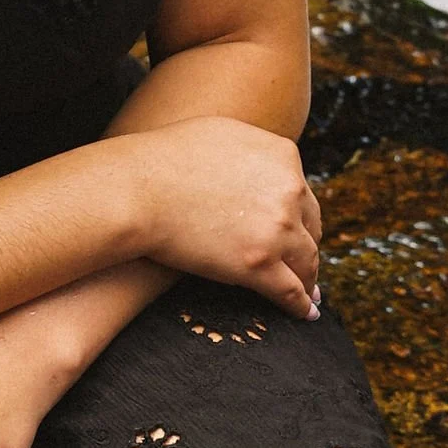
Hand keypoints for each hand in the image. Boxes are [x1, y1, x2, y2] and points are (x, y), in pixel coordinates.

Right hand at [133, 114, 321, 315]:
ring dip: (308, 280)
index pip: (303, 195)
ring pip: (306, 262)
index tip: (297, 233)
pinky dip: (300, 305)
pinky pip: (290, 291)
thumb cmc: (164, 159)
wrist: (136, 189)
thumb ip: (253, 152)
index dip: (300, 218)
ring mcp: (277, 229)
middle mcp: (288, 190)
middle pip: (310, 228)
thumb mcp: (223, 134)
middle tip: (305, 266)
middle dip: (307, 248)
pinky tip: (303, 313)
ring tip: (307, 294)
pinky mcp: (258, 264)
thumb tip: (263, 163)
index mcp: (283, 156)